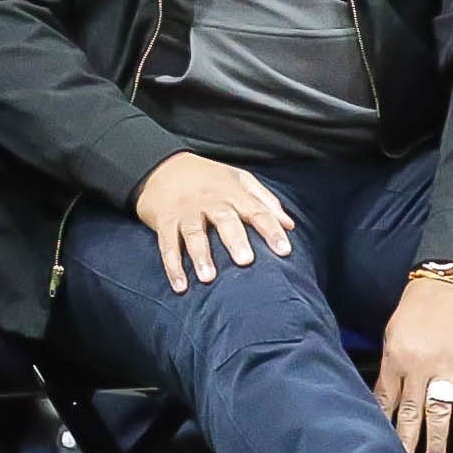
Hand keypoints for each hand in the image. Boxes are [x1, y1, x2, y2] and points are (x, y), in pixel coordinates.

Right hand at [132, 151, 295, 292]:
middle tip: (246, 261)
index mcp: (233, 192)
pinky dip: (172, 266)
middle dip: (236, 240)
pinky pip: (167, 245)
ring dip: (201, 256)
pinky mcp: (164, 222)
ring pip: (194, 234)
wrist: (163, 166)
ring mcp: (185, 212)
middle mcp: (210, 201)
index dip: (272, 230)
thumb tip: (290, 225)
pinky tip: (180, 286)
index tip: (285, 251)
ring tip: (209, 278)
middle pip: (225, 220)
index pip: (257, 211)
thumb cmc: (209, 177)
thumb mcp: (240, 180)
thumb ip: (266, 202)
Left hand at [375, 275, 452, 452]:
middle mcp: (417, 366)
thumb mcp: (394, 331)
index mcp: (395, 358)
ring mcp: (445, 365)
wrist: (451, 278)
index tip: (378, 447)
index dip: (382, 425)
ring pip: (438, 409)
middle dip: (406, 441)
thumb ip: (392, 364)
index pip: (385, 400)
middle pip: (409, 412)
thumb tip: (389, 395)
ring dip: (436, 438)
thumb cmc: (419, 304)